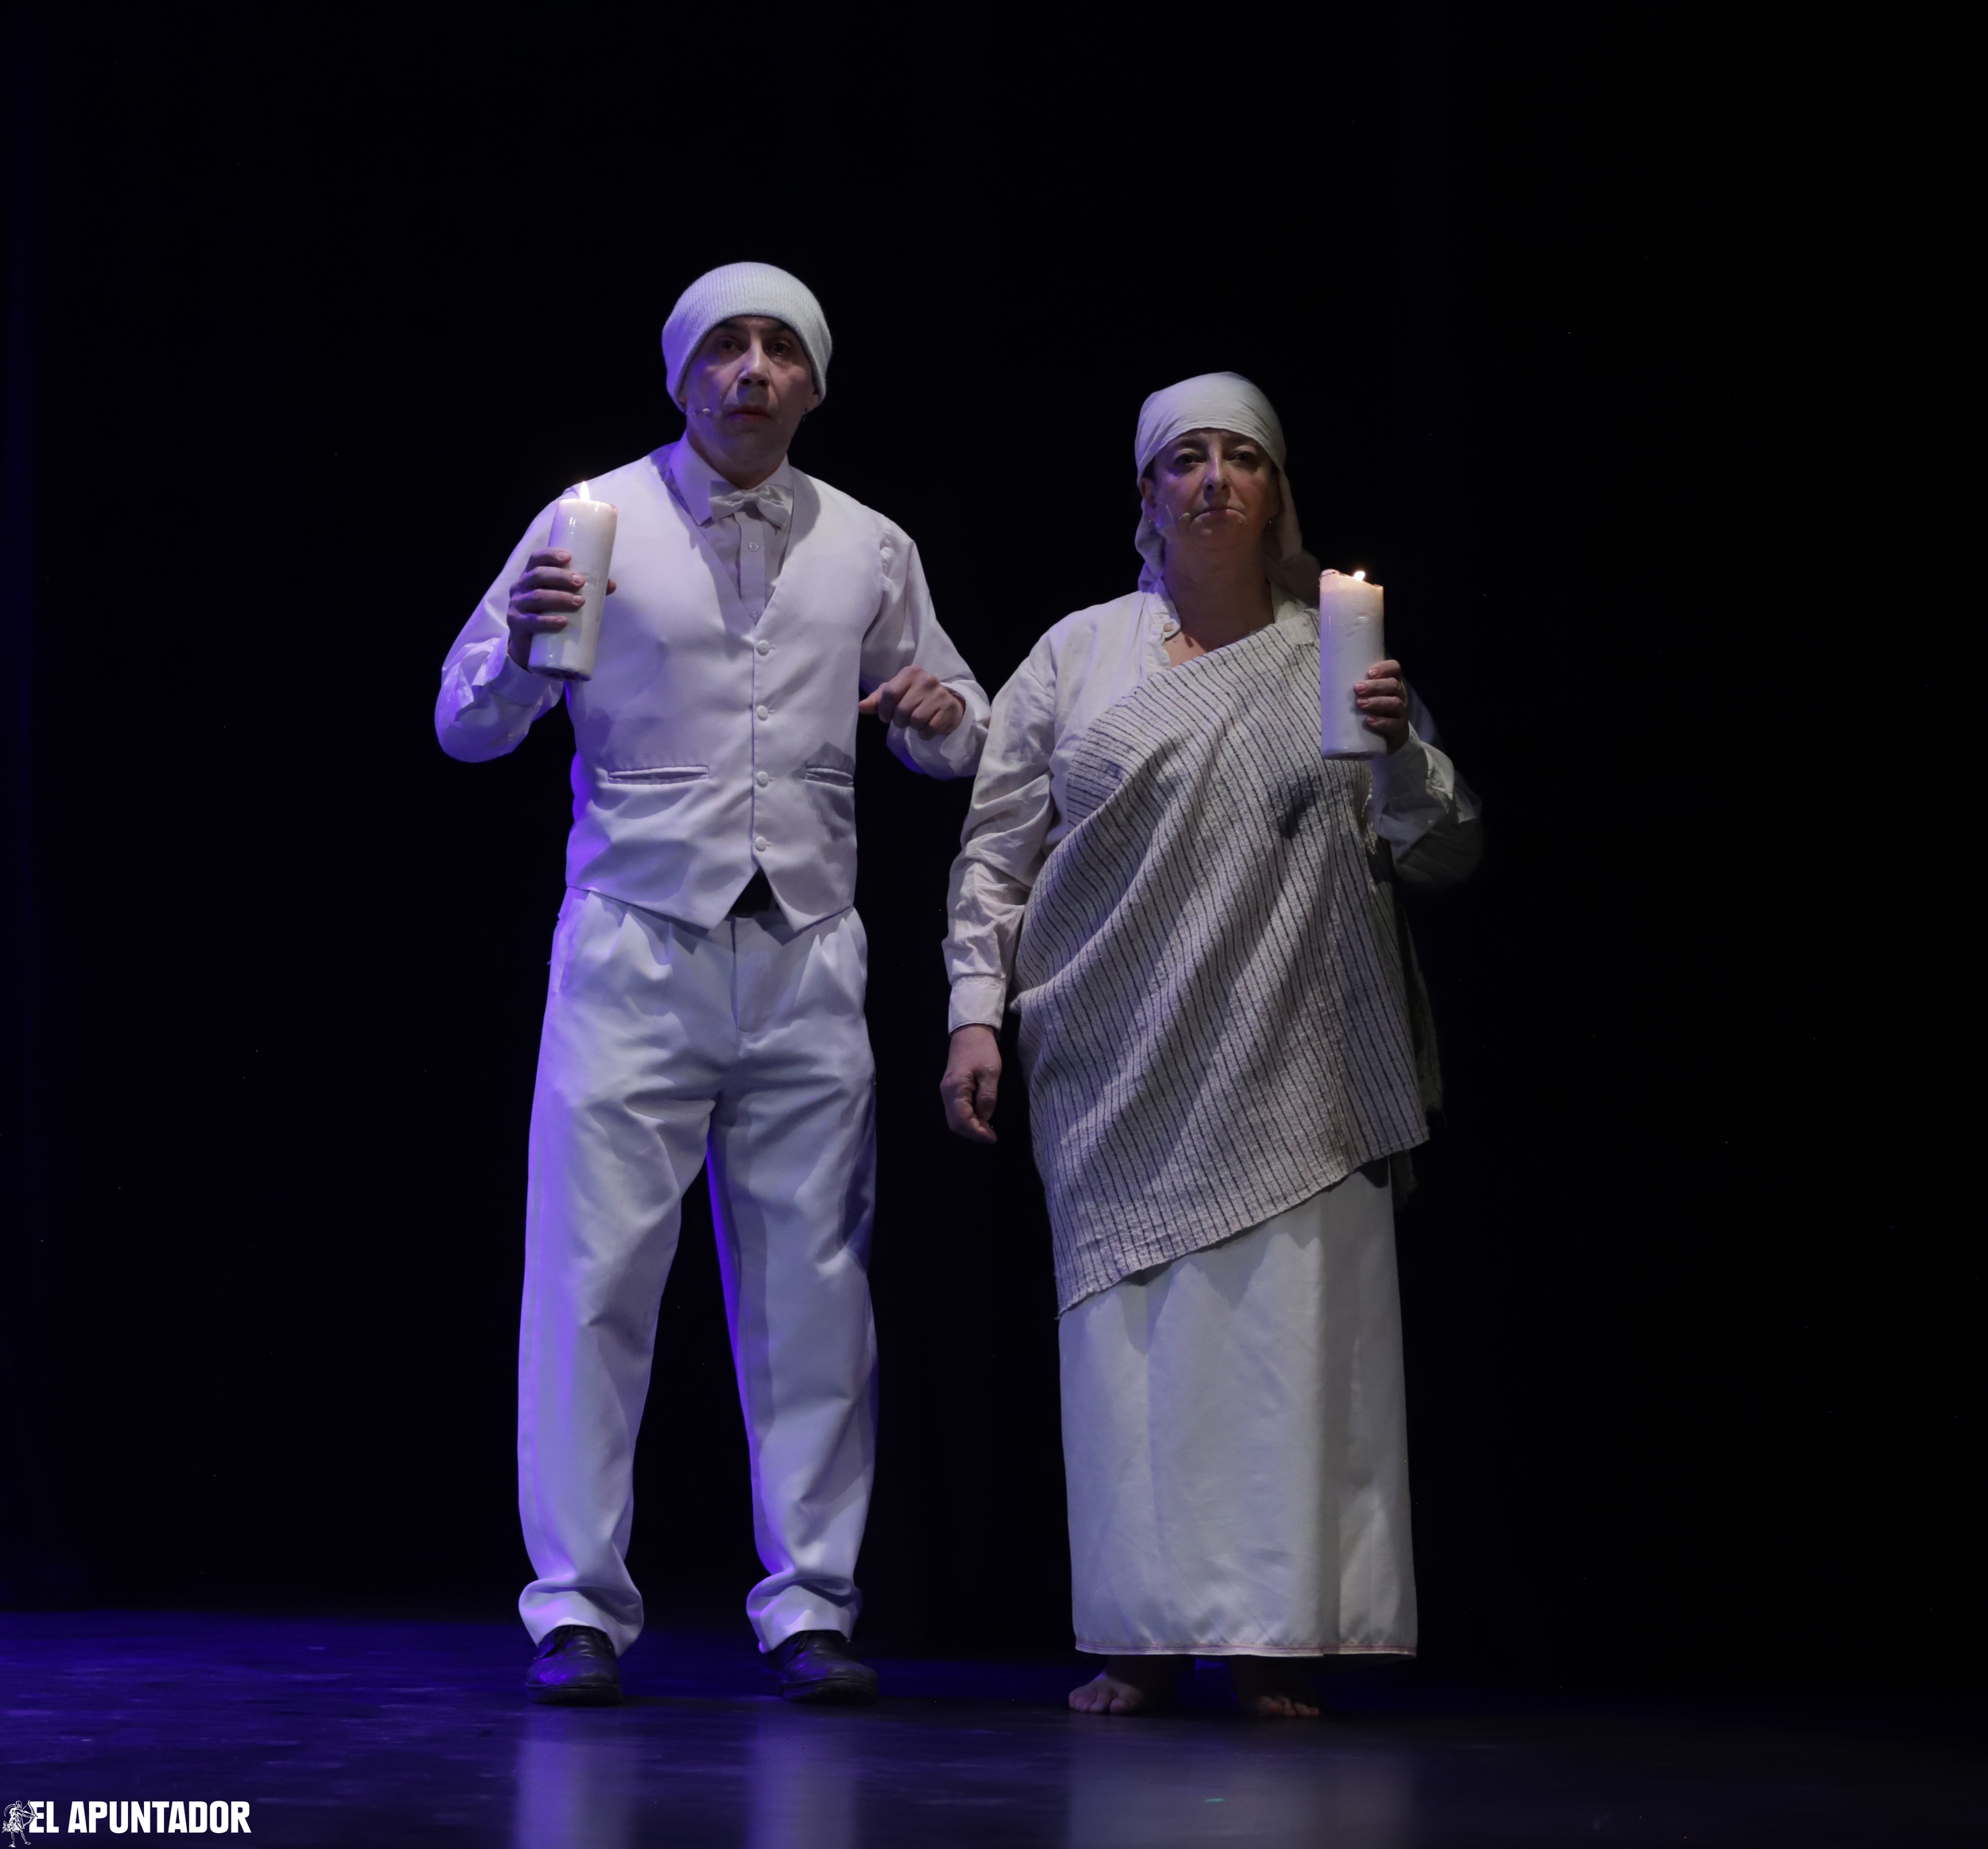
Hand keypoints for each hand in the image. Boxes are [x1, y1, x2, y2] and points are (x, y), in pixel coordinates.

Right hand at [505, 549, 616, 667]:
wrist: (529, 645)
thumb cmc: (549, 614)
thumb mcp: (563, 598)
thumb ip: (585, 591)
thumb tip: (611, 584)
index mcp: (530, 576)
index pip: (536, 558)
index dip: (550, 555)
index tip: (569, 557)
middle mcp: (520, 587)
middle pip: (538, 576)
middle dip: (560, 577)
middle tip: (580, 582)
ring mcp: (516, 605)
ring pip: (537, 597)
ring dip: (559, 598)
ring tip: (579, 602)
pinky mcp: (517, 624)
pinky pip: (532, 621)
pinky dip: (548, 621)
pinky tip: (563, 622)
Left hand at [859, 666, 965, 738]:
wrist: (946, 702)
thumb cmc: (914, 697)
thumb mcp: (895, 694)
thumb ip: (877, 700)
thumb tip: (862, 707)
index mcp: (910, 672)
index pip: (889, 693)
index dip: (884, 710)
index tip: (886, 716)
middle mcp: (926, 679)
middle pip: (902, 710)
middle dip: (899, 721)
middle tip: (905, 719)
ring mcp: (939, 694)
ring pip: (916, 720)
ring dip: (913, 727)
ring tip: (917, 721)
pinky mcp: (949, 709)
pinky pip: (930, 729)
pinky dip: (925, 734)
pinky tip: (927, 727)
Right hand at [941, 1025, 1001, 1142]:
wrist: (970, 1031)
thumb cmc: (982, 1049)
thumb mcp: (991, 1072)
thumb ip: (988, 1097)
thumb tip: (985, 1117)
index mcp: (955, 1089)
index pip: (962, 1119)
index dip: (977, 1132)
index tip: (992, 1138)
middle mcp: (946, 1092)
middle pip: (955, 1123)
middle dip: (972, 1133)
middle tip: (990, 1137)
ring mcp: (946, 1091)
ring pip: (954, 1118)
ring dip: (969, 1128)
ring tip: (987, 1130)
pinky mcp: (950, 1088)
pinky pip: (955, 1111)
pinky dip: (966, 1119)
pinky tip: (980, 1119)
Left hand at [1355, 658, 1409, 751]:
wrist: (1381, 742)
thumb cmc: (1367, 713)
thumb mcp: (1363, 698)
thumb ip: (1353, 689)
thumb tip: (1325, 680)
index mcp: (1391, 684)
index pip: (1394, 669)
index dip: (1384, 668)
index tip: (1368, 673)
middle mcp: (1400, 696)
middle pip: (1393, 685)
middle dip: (1375, 686)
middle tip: (1357, 689)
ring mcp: (1401, 714)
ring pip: (1395, 704)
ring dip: (1376, 702)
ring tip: (1360, 704)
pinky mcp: (1399, 731)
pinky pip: (1395, 725)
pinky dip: (1381, 722)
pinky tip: (1369, 721)